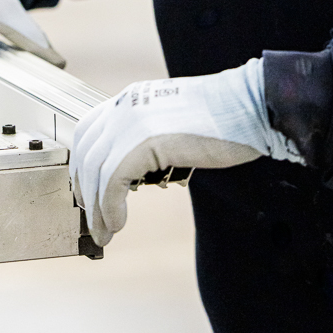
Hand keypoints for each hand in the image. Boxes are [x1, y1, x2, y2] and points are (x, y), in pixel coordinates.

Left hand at [70, 59, 304, 245]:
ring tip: (104, 233)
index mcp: (131, 98)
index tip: (87, 193)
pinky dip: (109, 207)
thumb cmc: (225, 119)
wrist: (251, 106)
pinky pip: (112, 180)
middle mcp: (125, 105)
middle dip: (85, 191)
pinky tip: (117, 224)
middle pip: (85, 153)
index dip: (82, 166)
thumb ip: (149, 137)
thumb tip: (135, 168)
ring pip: (95, 170)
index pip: (88, 132)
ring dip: (96, 208)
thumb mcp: (174, 122)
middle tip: (92, 220)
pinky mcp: (144, 141)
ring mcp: (132, 120)